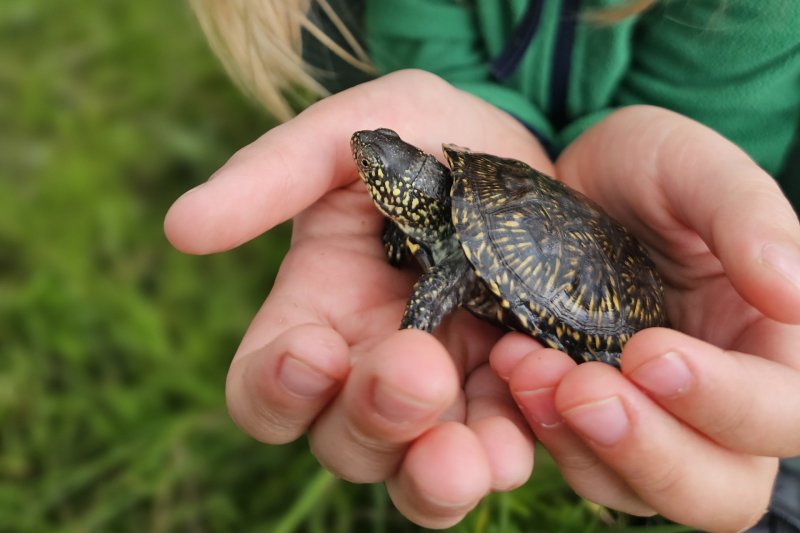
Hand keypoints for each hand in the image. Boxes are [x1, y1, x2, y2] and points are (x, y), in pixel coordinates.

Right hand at [164, 70, 550, 527]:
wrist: (522, 150)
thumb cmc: (422, 136)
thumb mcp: (348, 134)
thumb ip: (271, 174)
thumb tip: (180, 228)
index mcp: (317, 311)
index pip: (265, 388)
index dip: (276, 389)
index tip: (316, 350)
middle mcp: (370, 366)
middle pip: (343, 443)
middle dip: (374, 420)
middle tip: (420, 368)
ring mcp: (444, 388)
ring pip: (417, 474)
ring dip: (438, 476)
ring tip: (472, 454)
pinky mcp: (509, 392)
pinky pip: (499, 453)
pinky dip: (508, 454)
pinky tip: (535, 417)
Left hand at [491, 106, 799, 532]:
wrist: (563, 187)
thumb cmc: (641, 172)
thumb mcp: (690, 167)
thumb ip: (746, 216)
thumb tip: (794, 292)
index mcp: (768, 345)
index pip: (783, 412)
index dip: (725, 401)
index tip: (649, 352)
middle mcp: (717, 402)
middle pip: (720, 489)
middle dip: (650, 451)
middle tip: (581, 390)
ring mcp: (647, 420)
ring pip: (637, 491)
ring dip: (581, 445)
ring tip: (526, 370)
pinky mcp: (583, 422)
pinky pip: (573, 463)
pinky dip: (539, 431)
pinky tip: (508, 370)